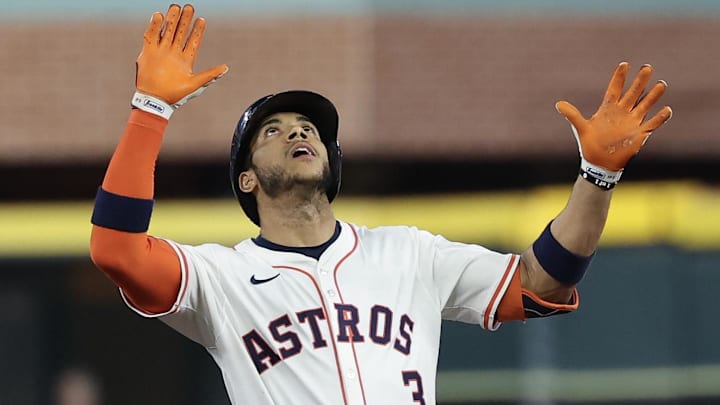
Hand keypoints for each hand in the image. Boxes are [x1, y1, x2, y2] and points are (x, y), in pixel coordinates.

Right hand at [133, 3, 227, 117]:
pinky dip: (154, 25)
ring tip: (176, 7)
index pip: (193, 41)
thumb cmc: (177, 95)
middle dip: (185, 20)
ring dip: (171, 19)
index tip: (202, 20)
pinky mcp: (148, 52)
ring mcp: (161, 51)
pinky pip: (151, 35)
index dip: (197, 31)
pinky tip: (159, 16)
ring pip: (167, 31)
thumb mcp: (196, 85)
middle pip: (180, 32)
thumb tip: (226, 68)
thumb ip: (210, 75)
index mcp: (185, 60)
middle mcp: (173, 53)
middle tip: (189, 7)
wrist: (156, 101)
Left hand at [555, 62, 671, 186]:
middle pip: (633, 93)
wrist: (599, 162)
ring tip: (661, 84)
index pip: (615, 89)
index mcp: (608, 108)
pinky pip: (652, 124)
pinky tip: (667, 110)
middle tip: (647, 67)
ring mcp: (632, 121)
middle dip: (640, 81)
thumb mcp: (581, 128)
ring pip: (645, 105)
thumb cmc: (590, 144)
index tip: (624, 64)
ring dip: (653, 96)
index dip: (619, 77)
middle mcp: (622, 112)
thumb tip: (558, 104)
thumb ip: (572, 115)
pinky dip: (660, 118)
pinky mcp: (640, 133)